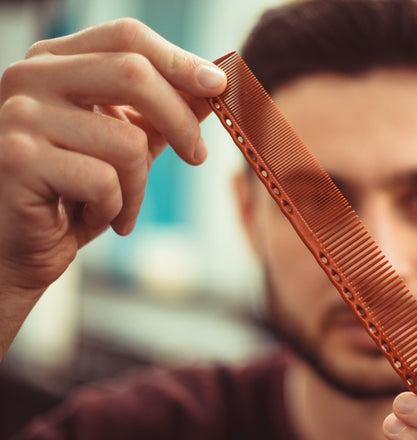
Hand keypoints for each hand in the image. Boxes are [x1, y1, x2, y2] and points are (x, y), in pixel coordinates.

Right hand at [0, 18, 226, 354]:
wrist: (18, 247)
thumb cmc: (74, 193)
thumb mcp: (124, 145)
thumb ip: (161, 114)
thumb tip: (212, 87)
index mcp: (54, 62)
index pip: (127, 37)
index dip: (179, 60)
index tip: (218, 86)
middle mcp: (29, 76)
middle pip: (133, 73)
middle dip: (180, 120)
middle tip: (197, 155)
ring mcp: (20, 116)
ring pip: (127, 140)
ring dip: (139, 186)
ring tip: (120, 205)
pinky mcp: (18, 160)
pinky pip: (105, 181)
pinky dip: (115, 208)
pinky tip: (94, 217)